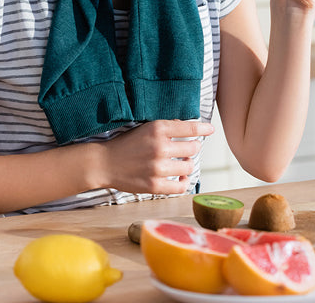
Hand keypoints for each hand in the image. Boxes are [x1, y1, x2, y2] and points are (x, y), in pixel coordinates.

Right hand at [96, 119, 213, 194]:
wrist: (104, 163)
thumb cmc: (125, 144)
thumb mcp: (144, 128)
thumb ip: (166, 128)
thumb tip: (188, 128)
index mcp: (157, 129)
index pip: (189, 128)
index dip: (203, 129)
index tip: (210, 130)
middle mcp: (159, 147)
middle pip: (193, 148)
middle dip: (193, 148)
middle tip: (188, 149)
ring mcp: (157, 168)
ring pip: (189, 167)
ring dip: (188, 165)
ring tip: (181, 163)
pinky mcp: (154, 185)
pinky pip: (181, 187)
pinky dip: (184, 182)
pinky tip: (180, 178)